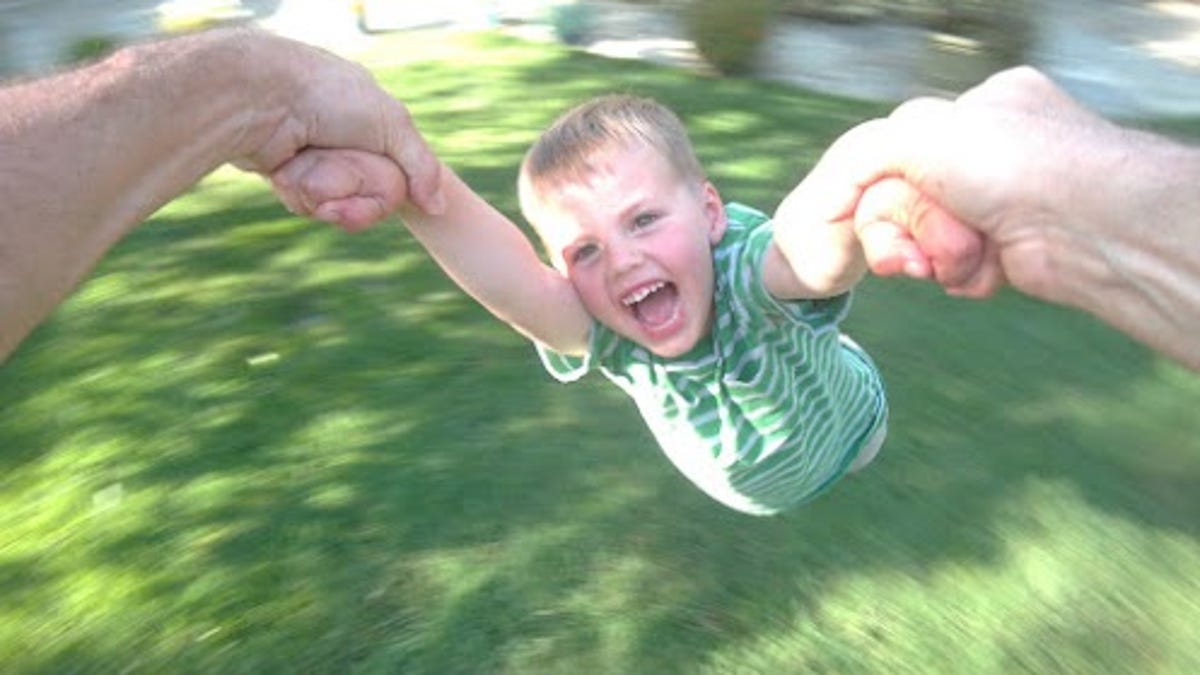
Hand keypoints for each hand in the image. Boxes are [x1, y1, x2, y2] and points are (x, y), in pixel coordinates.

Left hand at [236, 31, 444, 217]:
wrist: (259, 99)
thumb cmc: (328, 97)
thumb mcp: (392, 123)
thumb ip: (422, 166)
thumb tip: (437, 207)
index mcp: (371, 121)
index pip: (394, 174)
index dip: (388, 190)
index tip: (390, 193)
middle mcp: (343, 140)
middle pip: (365, 197)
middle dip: (354, 199)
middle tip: (340, 186)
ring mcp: (314, 159)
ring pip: (334, 204)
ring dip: (324, 192)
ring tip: (305, 162)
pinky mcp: (286, 174)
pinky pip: (305, 203)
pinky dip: (298, 192)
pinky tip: (285, 170)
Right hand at [800, 66, 1118, 301]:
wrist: (1085, 226)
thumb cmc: (1007, 165)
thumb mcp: (915, 135)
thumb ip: (857, 156)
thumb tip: (825, 202)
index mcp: (972, 111)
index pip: (888, 152)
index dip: (867, 192)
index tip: (838, 225)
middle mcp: (987, 154)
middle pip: (898, 202)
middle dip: (901, 229)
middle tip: (914, 252)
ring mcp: (1000, 205)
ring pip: (923, 239)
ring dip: (934, 252)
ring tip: (967, 253)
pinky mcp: (1009, 252)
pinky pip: (955, 268)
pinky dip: (962, 273)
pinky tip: (989, 267)